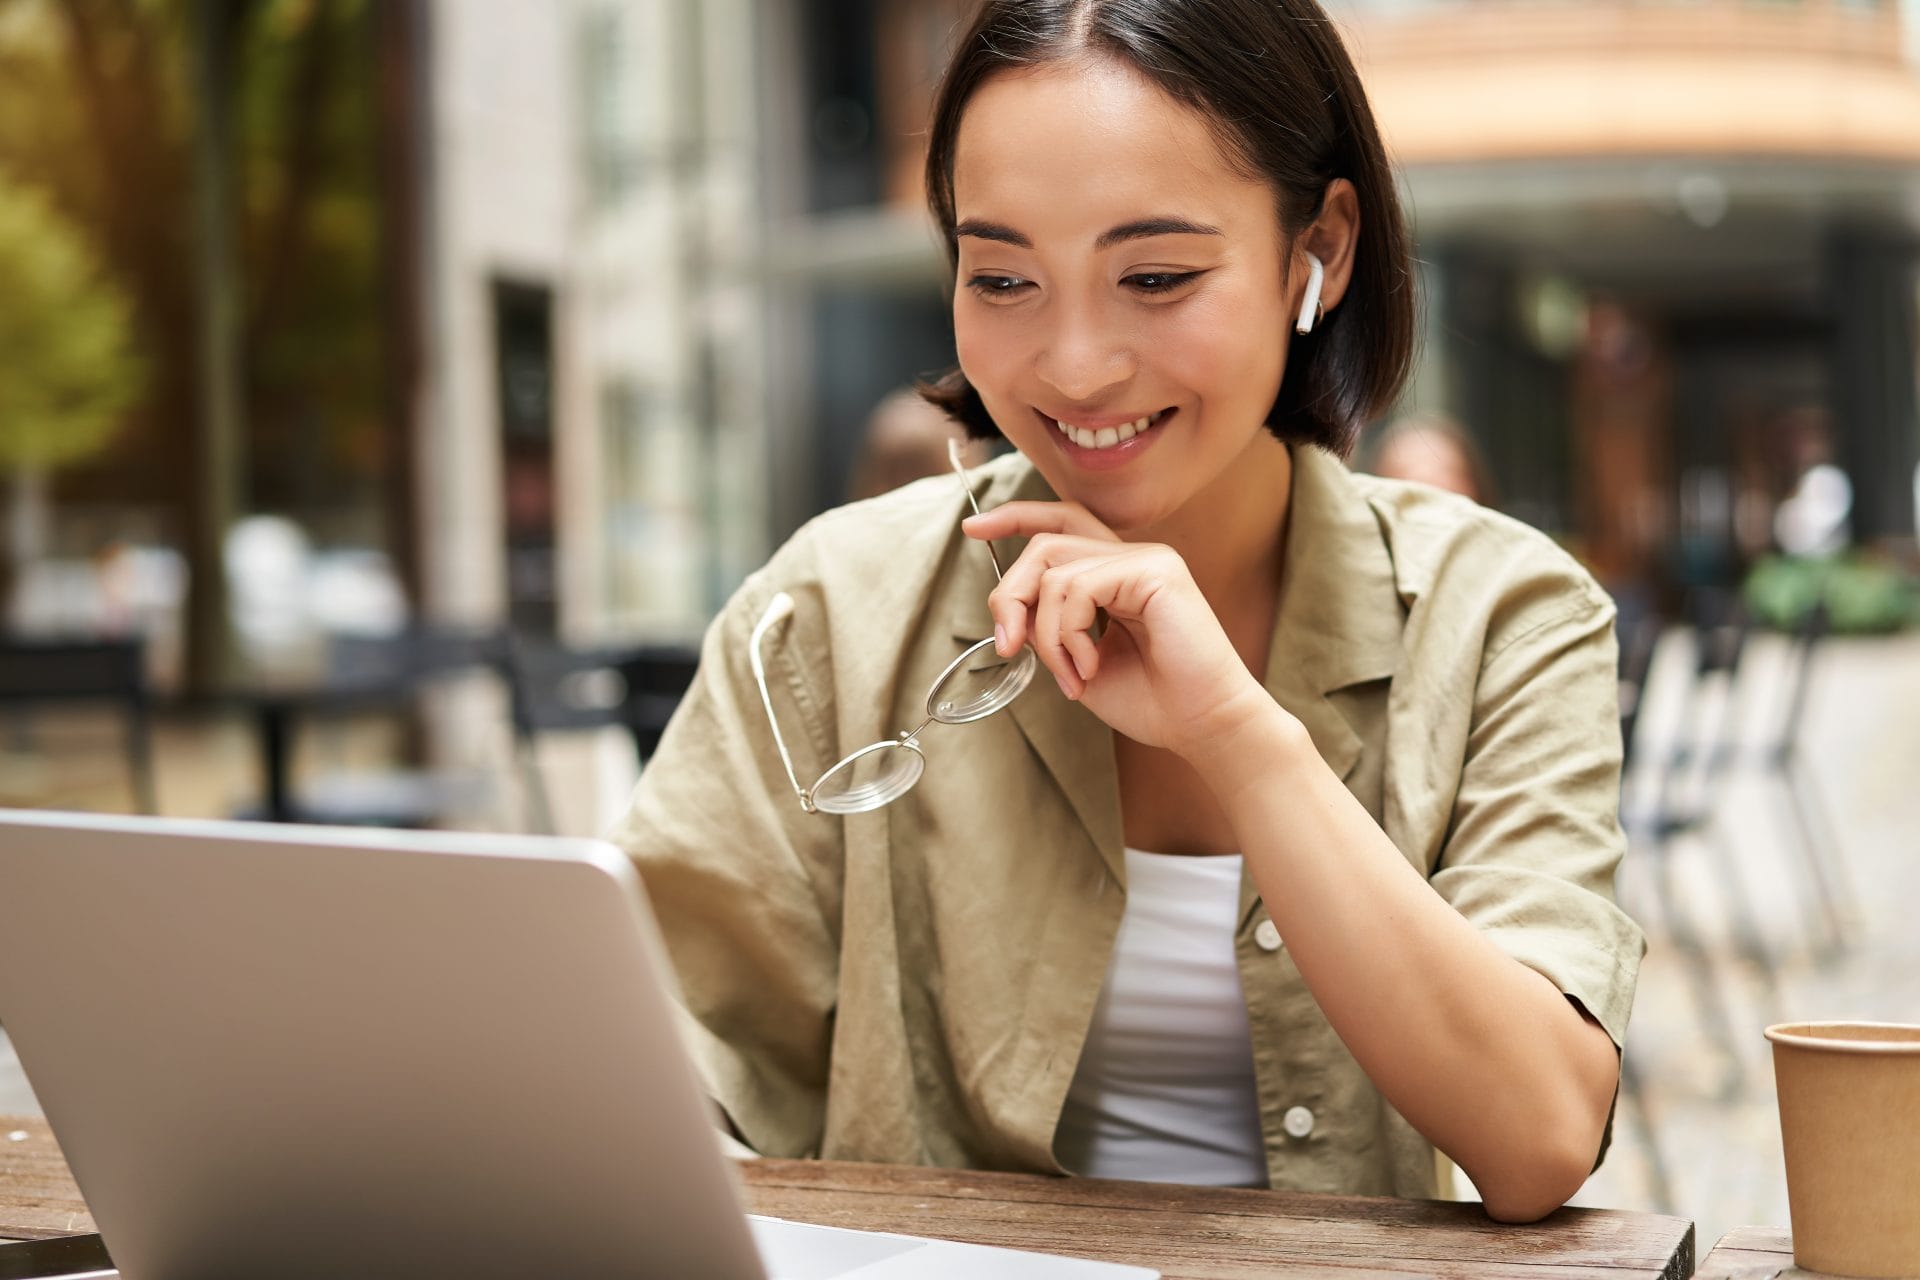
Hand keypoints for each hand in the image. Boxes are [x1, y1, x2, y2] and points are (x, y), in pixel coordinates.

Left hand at [963, 501, 1280, 760]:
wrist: (1202, 725)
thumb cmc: (1153, 701)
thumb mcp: (1078, 662)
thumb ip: (1047, 629)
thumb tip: (1009, 613)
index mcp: (1117, 574)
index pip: (1062, 525)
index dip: (1016, 519)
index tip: (974, 529)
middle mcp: (1133, 557)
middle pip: (1045, 544)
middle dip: (1011, 595)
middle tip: (1009, 646)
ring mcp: (1147, 559)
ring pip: (1055, 571)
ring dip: (1045, 634)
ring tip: (1070, 676)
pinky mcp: (1156, 571)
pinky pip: (1079, 587)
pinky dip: (1069, 634)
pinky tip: (1088, 667)